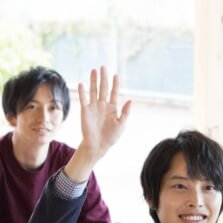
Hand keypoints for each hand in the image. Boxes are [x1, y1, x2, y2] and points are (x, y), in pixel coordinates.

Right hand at [65, 66, 131, 182]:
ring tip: (94, 70)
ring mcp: (93, 107)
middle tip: (103, 67)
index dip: (115, 84)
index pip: (114, 93)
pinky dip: (82, 92)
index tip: (116, 75)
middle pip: (103, 89)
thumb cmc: (111, 136)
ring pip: (93, 91)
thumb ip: (125, 112)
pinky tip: (81, 84)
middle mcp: (102, 105)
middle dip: (104, 78)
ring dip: (93, 81)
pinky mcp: (85, 111)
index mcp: (112, 108)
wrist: (98, 145)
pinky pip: (83, 99)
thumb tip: (130, 100)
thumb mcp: (122, 124)